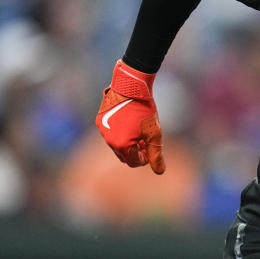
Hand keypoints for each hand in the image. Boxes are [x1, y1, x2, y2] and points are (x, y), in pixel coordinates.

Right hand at [94, 59, 165, 173]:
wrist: (131, 86)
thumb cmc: (144, 110)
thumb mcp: (154, 133)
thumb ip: (156, 154)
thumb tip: (160, 171)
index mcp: (121, 145)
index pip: (134, 162)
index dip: (145, 159)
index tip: (151, 149)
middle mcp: (108, 140)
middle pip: (124, 155)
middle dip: (136, 152)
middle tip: (146, 141)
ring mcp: (103, 130)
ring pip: (116, 144)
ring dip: (127, 142)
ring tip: (139, 131)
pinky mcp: (100, 119)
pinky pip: (110, 132)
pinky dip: (120, 132)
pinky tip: (130, 122)